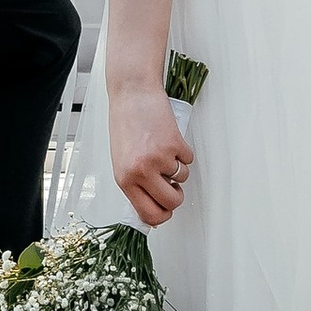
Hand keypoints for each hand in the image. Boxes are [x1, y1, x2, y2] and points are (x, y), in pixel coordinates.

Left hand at [108, 82, 192, 228]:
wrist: (132, 93)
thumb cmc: (126, 123)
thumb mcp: (122, 160)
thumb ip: (135, 183)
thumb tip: (151, 204)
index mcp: (124, 178)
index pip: (148, 214)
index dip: (162, 216)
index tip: (166, 210)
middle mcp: (140, 171)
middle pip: (171, 202)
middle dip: (177, 196)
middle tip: (173, 184)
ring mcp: (158, 158)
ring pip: (182, 179)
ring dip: (177, 167)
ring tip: (163, 149)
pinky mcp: (174, 144)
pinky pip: (188, 160)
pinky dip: (183, 151)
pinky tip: (169, 138)